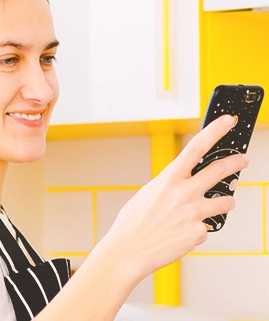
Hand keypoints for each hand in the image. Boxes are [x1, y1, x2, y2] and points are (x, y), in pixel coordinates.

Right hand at [106, 115, 248, 281]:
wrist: (128, 250)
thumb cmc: (133, 222)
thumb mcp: (148, 193)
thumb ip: (169, 185)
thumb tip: (185, 181)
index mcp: (168, 179)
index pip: (196, 147)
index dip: (215, 131)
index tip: (228, 121)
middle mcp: (184, 193)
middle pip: (220, 170)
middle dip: (236, 162)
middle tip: (243, 159)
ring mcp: (194, 213)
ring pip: (226, 202)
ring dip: (224, 201)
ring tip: (214, 205)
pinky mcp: (199, 232)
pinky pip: (208, 226)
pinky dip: (200, 227)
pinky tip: (184, 231)